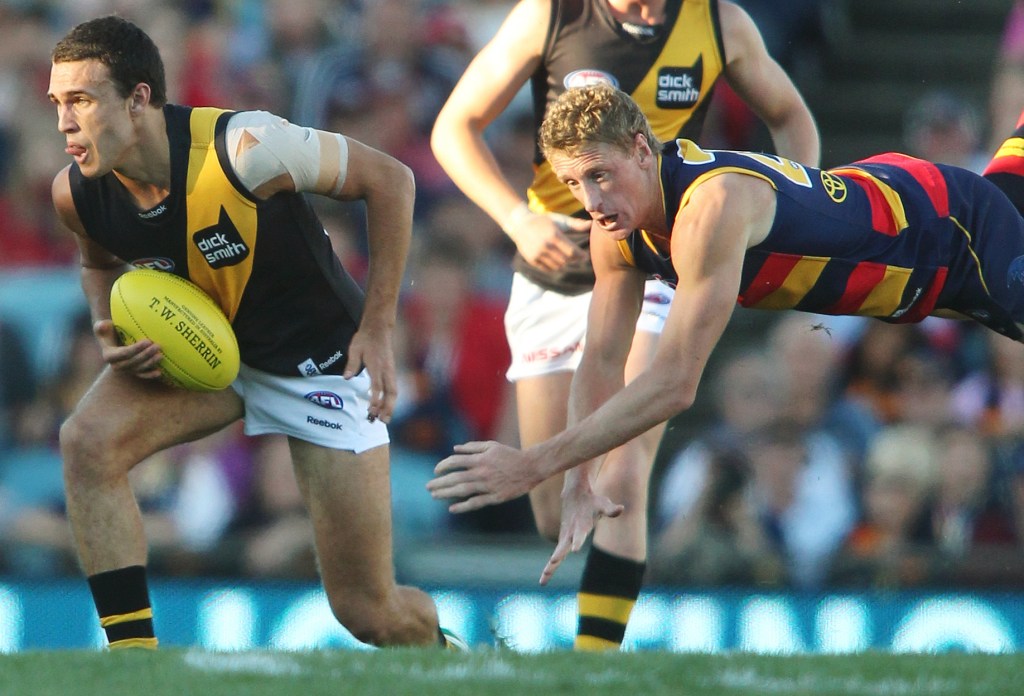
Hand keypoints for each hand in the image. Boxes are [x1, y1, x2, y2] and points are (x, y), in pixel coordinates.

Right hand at [94, 319, 163, 378]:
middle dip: (146, 355)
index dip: (136, 348)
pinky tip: (159, 372)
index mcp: (109, 356)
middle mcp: (116, 365)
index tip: (148, 341)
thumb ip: (100, 326)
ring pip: (139, 369)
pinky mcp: (133, 372)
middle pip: (133, 362)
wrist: (111, 340)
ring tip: (161, 355)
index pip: (125, 353)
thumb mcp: (101, 326)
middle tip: (158, 346)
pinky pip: (142, 375)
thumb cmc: (108, 329)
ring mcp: (125, 370)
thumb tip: (103, 325)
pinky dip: (150, 374)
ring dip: (150, 363)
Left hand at [344, 324, 397, 422]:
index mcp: (377, 365)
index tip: (371, 409)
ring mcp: (391, 371)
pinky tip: (386, 407)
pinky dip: (390, 400)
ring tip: (384, 419)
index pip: (378, 385)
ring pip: (394, 392)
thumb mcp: (355, 348)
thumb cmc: (365, 338)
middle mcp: (386, 370)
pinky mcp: (391, 371)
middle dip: (388, 408)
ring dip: (390, 406)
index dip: (376, 398)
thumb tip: (346, 378)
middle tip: (382, 421)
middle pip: (391, 392)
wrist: (379, 328)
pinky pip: (393, 388)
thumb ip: (352, 364)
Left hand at [427, 441, 542, 512]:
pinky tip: (452, 508)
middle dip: (439, 482)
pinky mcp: (495, 497)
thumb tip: (455, 448)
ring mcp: (488, 486)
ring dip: (446, 493)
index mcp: (480, 459)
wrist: (530, 467)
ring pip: (462, 490)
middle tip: (427, 487)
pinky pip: (476, 502)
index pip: (455, 462)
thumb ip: (472, 447)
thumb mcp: (491, 446)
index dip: (443, 466)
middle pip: (455, 478)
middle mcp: (482, 472)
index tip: (436, 471)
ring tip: (434, 496)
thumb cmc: (510, 455)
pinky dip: (463, 506)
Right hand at [507, 210, 588, 270]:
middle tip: (578, 257)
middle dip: (574, 259)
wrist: (520, 224)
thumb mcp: (559, 220)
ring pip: (558, 266)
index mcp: (554, 236)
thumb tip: (591, 224)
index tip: (585, 256)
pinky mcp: (532, 260)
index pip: (572, 251)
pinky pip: (548, 268)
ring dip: (565, 263)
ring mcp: (538, 254)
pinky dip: (554, 266)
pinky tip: (557, 260)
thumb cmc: (544, 221)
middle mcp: (545, 246)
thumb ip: (575, 224)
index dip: (581, 255)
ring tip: (567, 258)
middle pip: (566, 260)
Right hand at [539, 485, 622, 585]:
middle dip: (557, 556)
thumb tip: (621, 508)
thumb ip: (610, 509)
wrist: (575, 494)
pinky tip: (544, 579)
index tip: (575, 549)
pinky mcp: (563, 540)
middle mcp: (570, 533)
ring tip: (543, 581)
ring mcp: (565, 537)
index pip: (579, 535)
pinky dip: (549, 568)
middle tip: (552, 563)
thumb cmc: (592, 501)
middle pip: (562, 547)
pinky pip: (555, 557)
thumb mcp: (603, 504)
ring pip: (556, 555)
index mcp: (580, 526)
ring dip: (549, 568)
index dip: (578, 541)